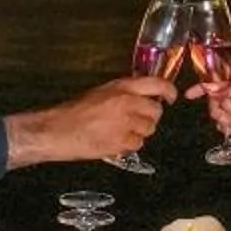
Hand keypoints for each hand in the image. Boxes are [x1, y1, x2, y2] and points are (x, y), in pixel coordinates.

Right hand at [6, 72, 174, 165]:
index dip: (169, 91)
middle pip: (156, 111)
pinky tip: (115, 141)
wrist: (59, 130)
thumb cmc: (75, 111)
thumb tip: (143, 97)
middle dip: (150, 117)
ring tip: (121, 131)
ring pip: (148, 130)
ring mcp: (126, 123)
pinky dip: (129, 146)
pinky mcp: (122, 142)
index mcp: (122, 87)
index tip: (171, 97)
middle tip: (138, 120)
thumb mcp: (101, 92)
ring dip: (139, 132)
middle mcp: (127, 103)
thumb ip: (124, 93)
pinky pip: (137, 145)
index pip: (157, 84)